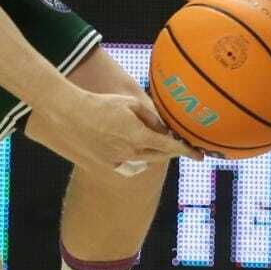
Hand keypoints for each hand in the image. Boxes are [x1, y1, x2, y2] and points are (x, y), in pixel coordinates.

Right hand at [34, 86, 200, 174]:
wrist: (71, 115)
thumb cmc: (101, 104)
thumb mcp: (130, 104)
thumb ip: (150, 117)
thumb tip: (163, 128)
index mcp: (138, 136)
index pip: (170, 146)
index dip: (187, 151)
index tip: (200, 156)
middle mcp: (131, 152)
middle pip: (160, 155)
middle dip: (171, 150)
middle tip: (178, 143)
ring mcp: (118, 161)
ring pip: (145, 160)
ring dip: (152, 152)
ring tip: (149, 138)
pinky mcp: (107, 165)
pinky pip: (129, 163)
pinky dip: (135, 156)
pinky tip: (128, 144)